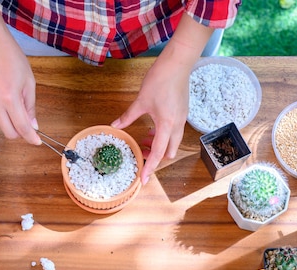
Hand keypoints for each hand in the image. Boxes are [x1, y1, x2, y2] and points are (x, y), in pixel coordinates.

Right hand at [0, 43, 40, 144]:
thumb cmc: (12, 59)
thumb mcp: (29, 83)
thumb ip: (30, 107)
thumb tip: (33, 125)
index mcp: (9, 98)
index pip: (22, 127)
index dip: (31, 137)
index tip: (37, 142)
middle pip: (9, 133)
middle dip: (20, 133)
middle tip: (27, 125)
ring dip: (9, 124)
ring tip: (14, 107)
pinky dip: (0, 117)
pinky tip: (4, 104)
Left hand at [111, 14, 214, 184]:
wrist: (177, 64)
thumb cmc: (160, 80)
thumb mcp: (141, 101)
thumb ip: (128, 116)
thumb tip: (115, 125)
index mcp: (167, 125)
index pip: (157, 152)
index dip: (149, 167)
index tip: (143, 179)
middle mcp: (177, 125)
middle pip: (168, 152)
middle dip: (155, 158)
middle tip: (140, 155)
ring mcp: (181, 119)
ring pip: (171, 142)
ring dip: (158, 146)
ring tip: (143, 141)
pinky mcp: (181, 113)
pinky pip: (173, 132)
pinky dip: (162, 136)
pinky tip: (151, 129)